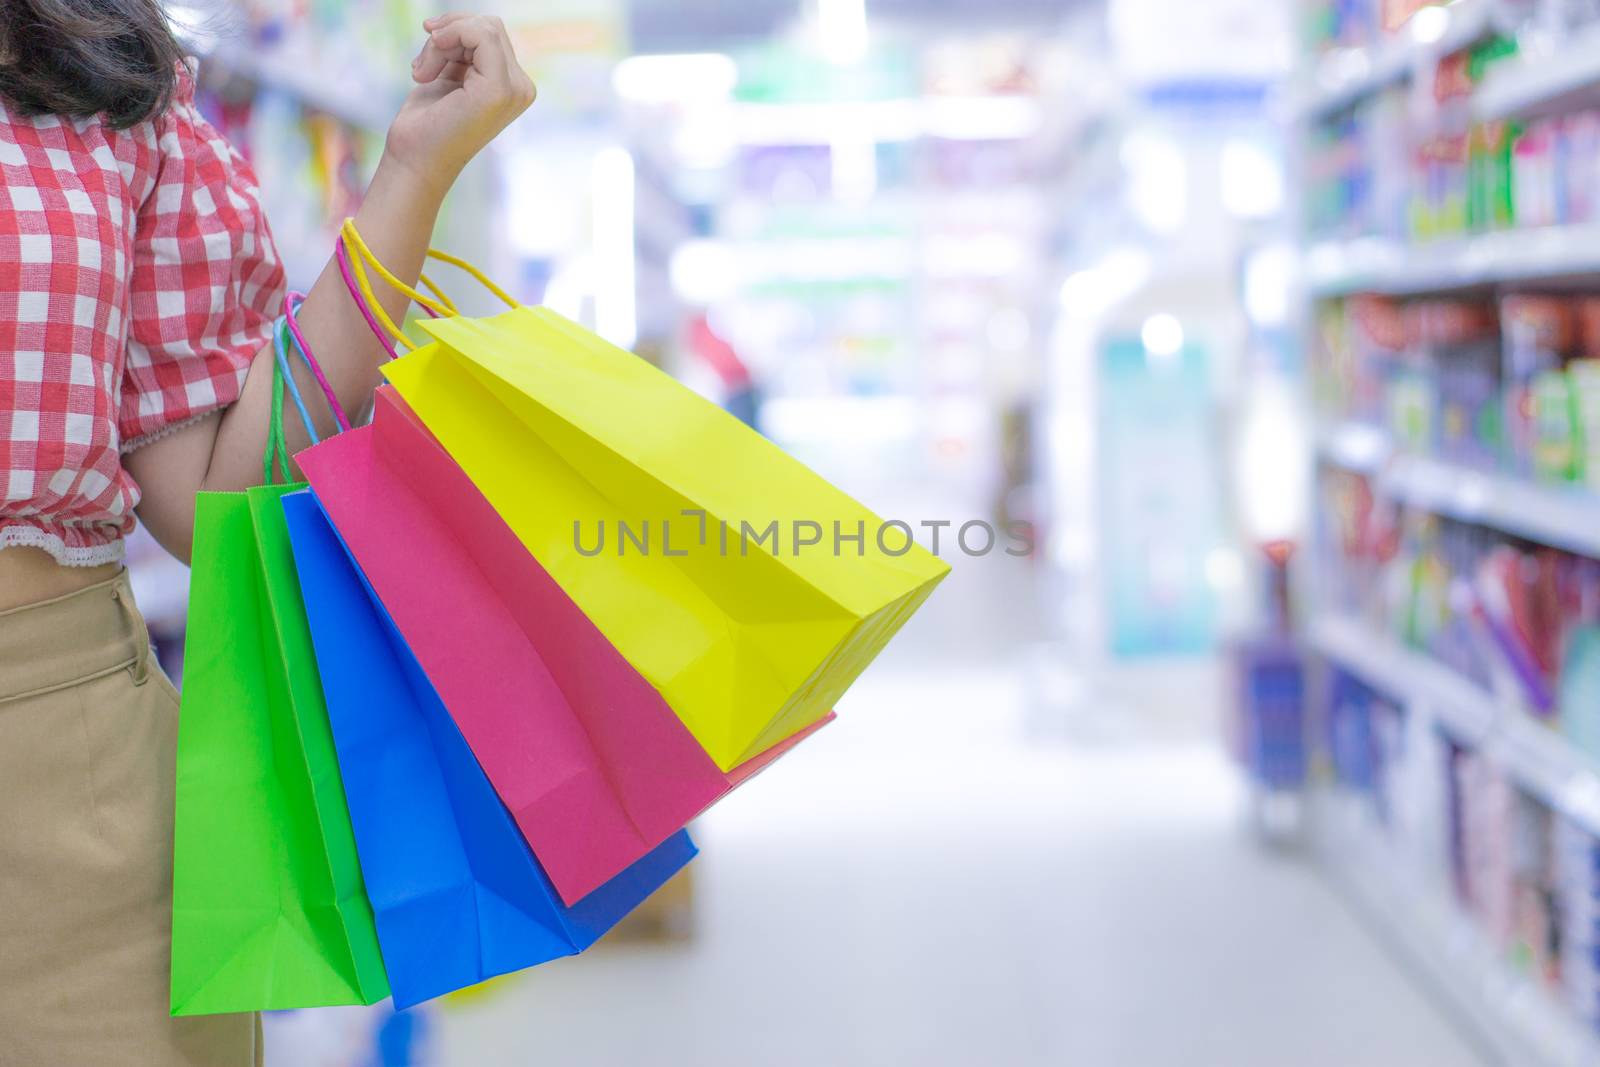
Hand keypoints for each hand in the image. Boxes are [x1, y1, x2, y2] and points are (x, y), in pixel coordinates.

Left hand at [383, 13, 535, 198]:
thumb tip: (456, 21)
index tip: (426, 56)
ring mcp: (514, 90)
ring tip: (422, 72)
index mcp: (513, 85)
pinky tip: (425, 71)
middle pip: (489, 26)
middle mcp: (521, 88)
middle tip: (422, 67)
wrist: (415, 160)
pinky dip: (447, 40)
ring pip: (483, 27)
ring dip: (441, 43)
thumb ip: (464, 50)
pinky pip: (480, 34)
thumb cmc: (427, 123)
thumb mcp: (449, 74)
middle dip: (448, 35)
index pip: (491, 33)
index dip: (454, 34)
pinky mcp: (499, 89)